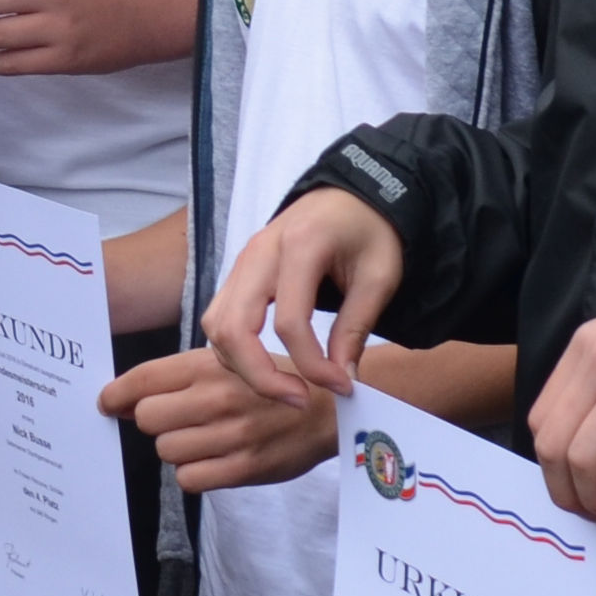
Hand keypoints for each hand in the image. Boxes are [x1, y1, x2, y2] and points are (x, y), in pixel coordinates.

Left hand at [102, 345, 337, 490]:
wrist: (331, 409)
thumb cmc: (273, 382)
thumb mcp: (228, 362)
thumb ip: (175, 378)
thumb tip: (116, 400)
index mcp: (210, 365)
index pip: (143, 380)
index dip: (115, 394)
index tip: (106, 404)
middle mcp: (218, 397)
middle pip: (147, 418)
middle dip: (155, 422)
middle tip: (177, 421)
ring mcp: (232, 434)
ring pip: (167, 450)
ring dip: (177, 448)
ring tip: (204, 439)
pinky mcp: (245, 468)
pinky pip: (190, 479)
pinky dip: (194, 473)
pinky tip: (213, 460)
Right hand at [203, 192, 404, 406]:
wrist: (351, 196)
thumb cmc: (370, 231)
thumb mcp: (379, 277)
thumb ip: (356, 328)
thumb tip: (342, 379)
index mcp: (301, 246)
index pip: (289, 322)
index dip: (312, 364)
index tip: (342, 387)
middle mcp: (259, 253)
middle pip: (233, 328)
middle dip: (260, 376)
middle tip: (299, 399)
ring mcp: (242, 262)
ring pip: (216, 326)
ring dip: (242, 366)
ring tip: (283, 387)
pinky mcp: (238, 273)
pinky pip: (219, 319)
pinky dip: (235, 350)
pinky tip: (266, 364)